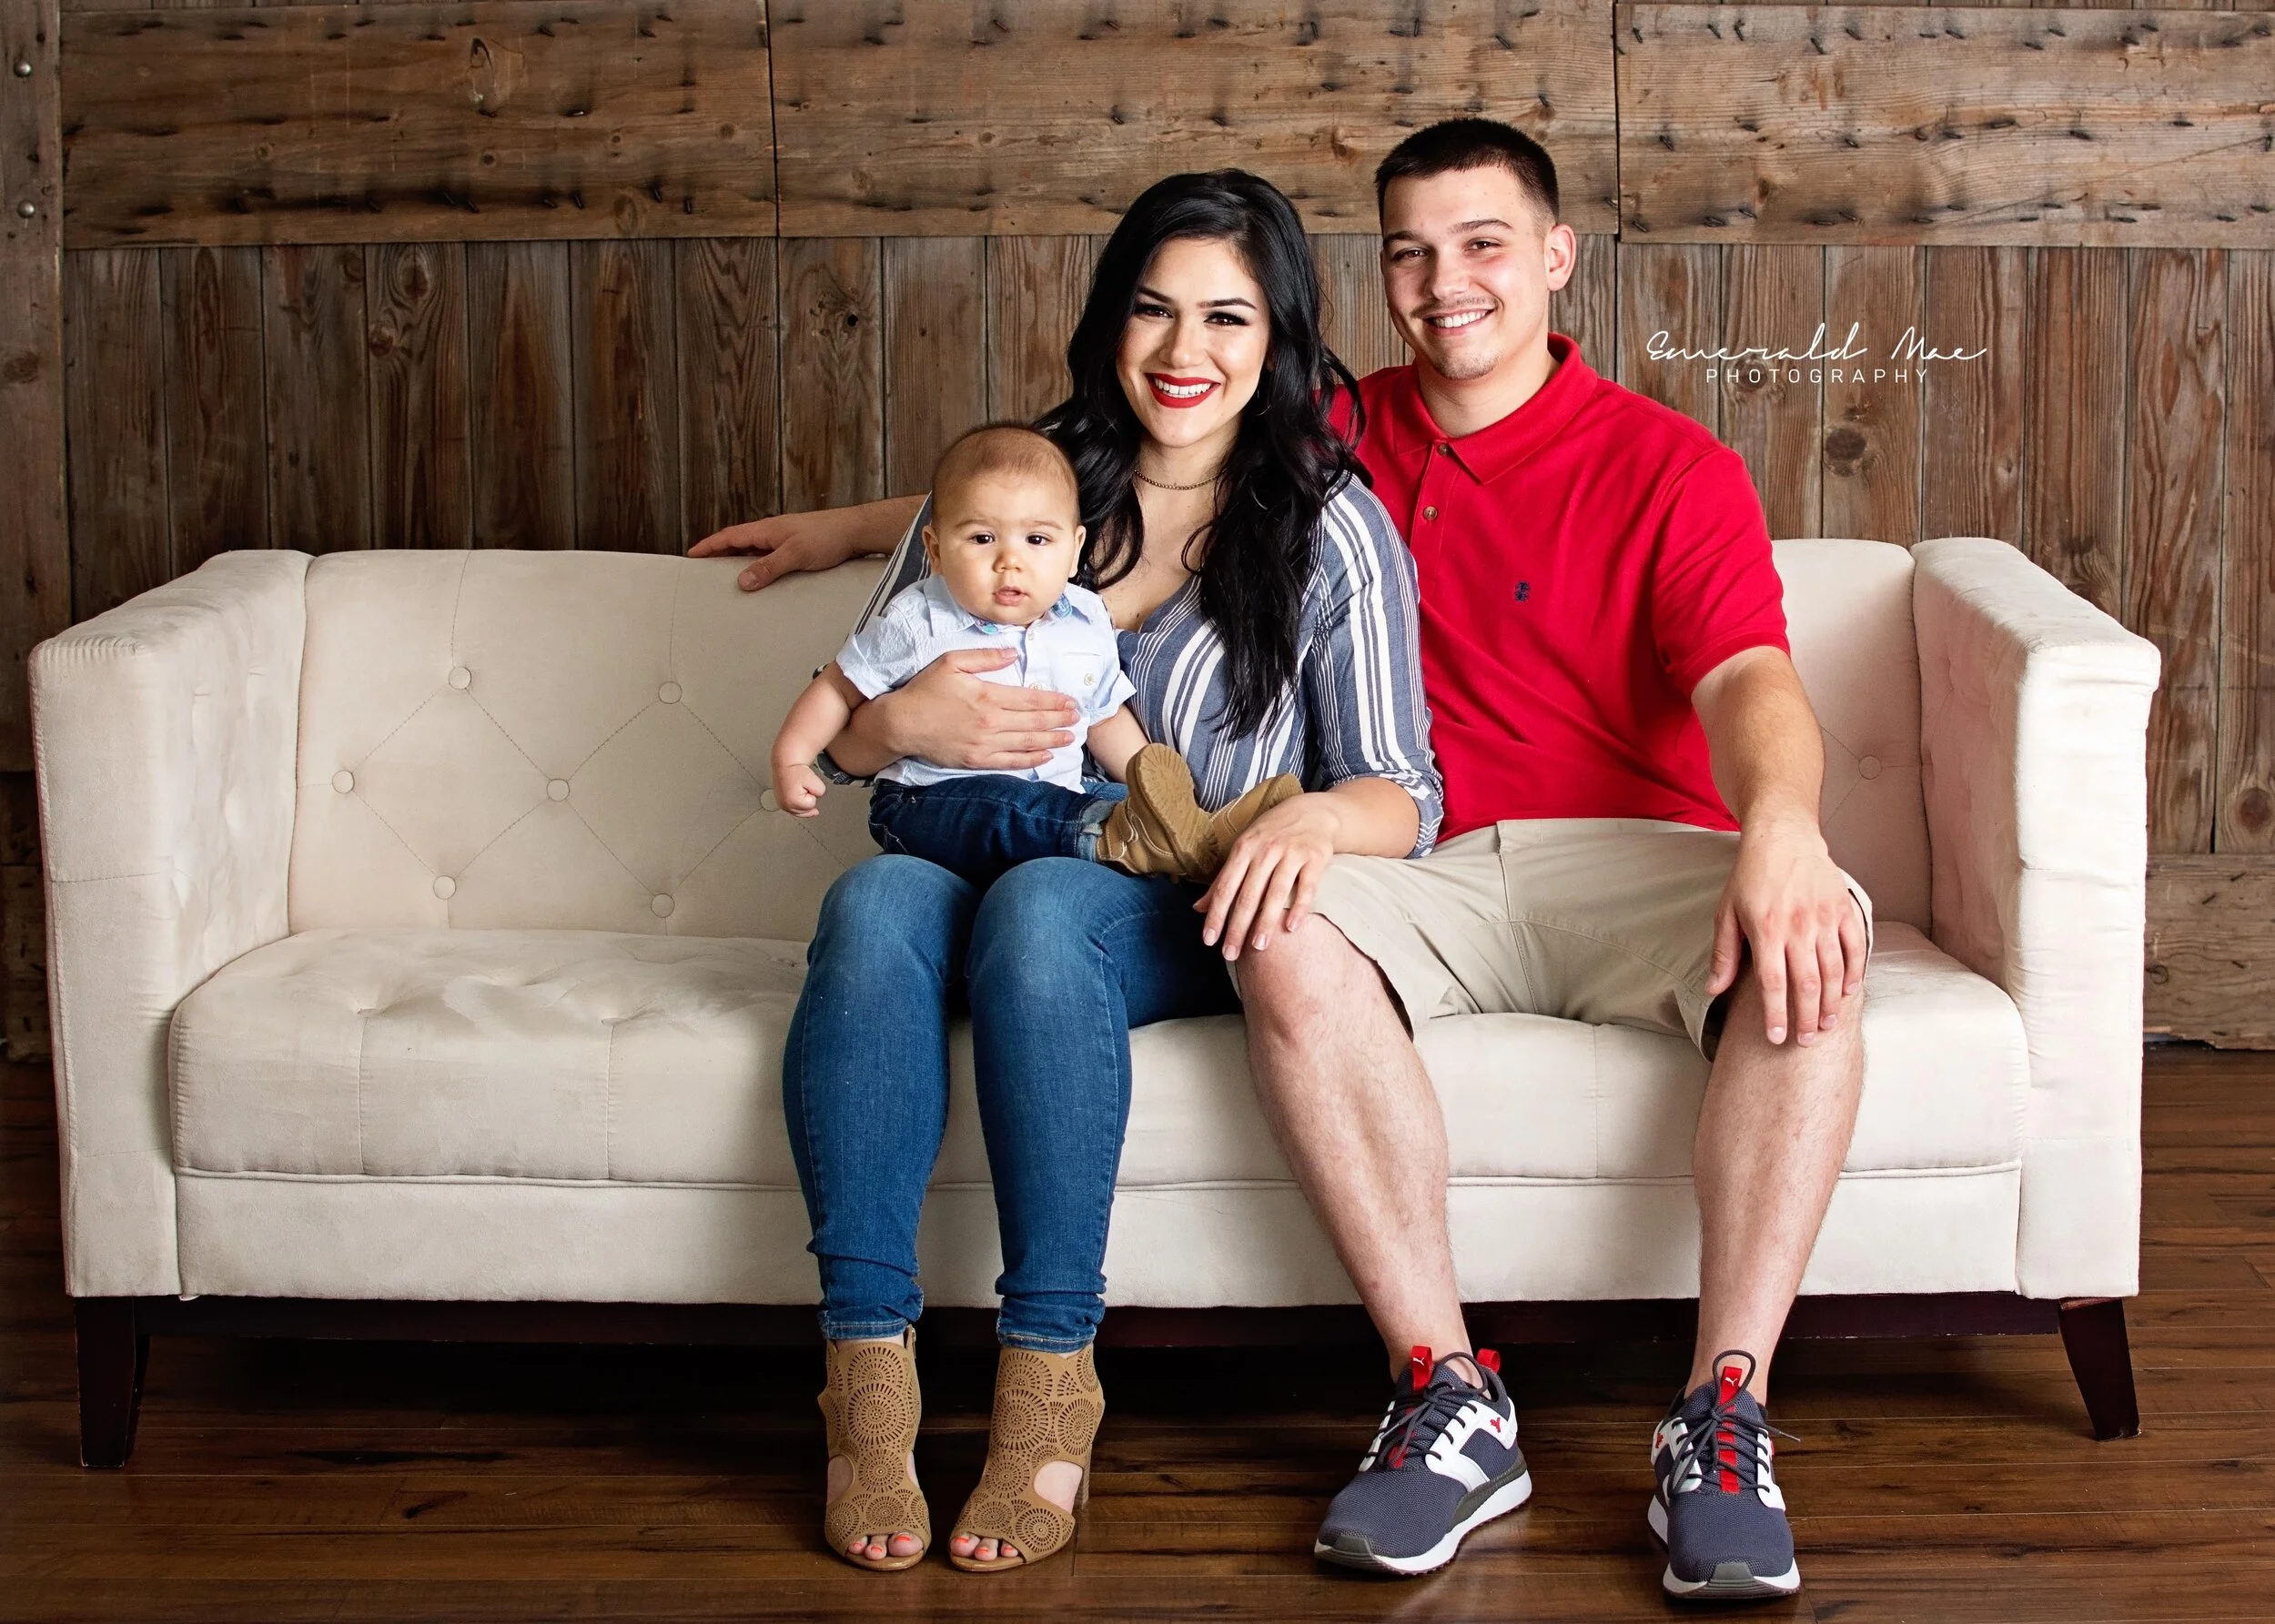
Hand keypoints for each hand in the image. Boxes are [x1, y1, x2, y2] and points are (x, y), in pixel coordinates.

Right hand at [689, 511, 858, 591]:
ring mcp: (783, 538)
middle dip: (719, 553)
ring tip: (727, 575)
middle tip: (704, 567)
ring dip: (739, 559)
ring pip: (753, 549)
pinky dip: (758, 564)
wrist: (854, 531)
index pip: (729, 536)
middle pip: (738, 542)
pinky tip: (761, 576)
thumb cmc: (827, 537)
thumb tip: (742, 581)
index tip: (692, 554)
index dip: (710, 545)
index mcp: (766, 529)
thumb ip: (768, 568)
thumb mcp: (794, 554)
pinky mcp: (796, 546)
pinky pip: (768, 556)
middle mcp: (772, 532)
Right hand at [773, 759, 827, 817]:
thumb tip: (816, 798)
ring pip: (801, 810)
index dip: (812, 794)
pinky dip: (798, 804)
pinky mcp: (781, 804)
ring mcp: (782, 806)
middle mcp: (785, 805)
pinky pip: (795, 810)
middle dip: (807, 799)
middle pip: (807, 810)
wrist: (786, 765)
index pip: (812, 804)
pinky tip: (797, 796)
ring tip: (798, 790)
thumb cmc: (796, 771)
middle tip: (801, 787)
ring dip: (803, 802)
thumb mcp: (815, 780)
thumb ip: (820, 791)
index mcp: (792, 801)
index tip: (805, 785)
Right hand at [873, 648, 1078, 771]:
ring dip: (1052, 740)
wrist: (902, 723)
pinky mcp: (976, 760)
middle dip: (1059, 720)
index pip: (1031, 699)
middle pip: (1034, 721)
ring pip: (1027, 743)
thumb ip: (985, 657)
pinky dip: (1030, 760)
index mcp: (988, 695)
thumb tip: (1011, 653)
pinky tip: (1046, 757)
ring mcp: (985, 744)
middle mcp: (991, 722)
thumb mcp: (952, 662)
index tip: (1071, 702)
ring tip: (1070, 737)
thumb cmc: (925, 691)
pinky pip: (1010, 762)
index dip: (1054, 701)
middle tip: (1078, 718)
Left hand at [1194, 794, 1342, 960]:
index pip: (1225, 888)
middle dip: (1237, 927)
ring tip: (1258, 947)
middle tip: (1230, 954)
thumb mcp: (1244, 849)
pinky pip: (1307, 887)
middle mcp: (1266, 850)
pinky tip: (1291, 928)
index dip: (1216, 915)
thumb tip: (1197, 908)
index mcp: (1243, 849)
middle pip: (1248, 895)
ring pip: (1275, 892)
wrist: (1313, 811)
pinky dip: (1299, 907)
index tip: (1209, 941)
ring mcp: (1291, 853)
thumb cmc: (1271, 834)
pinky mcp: (1315, 857)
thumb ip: (1223, 879)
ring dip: (1266, 922)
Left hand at [1706, 815, 1867, 1045]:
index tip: (1776, 1038)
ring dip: (1832, 1002)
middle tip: (1806, 1041)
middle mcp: (1798, 926)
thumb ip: (1724, 954)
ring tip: (1827, 1024)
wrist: (1783, 837)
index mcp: (1766, 929)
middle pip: (1807, 984)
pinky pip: (1856, 947)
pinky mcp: (1844, 909)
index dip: (1776, 1014)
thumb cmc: (1750, 877)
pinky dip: (1855, 972)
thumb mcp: (1726, 912)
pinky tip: (1849, 991)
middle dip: (1807, 1018)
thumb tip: (1714, 990)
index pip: (1773, 984)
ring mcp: (1825, 917)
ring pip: (1834, 971)